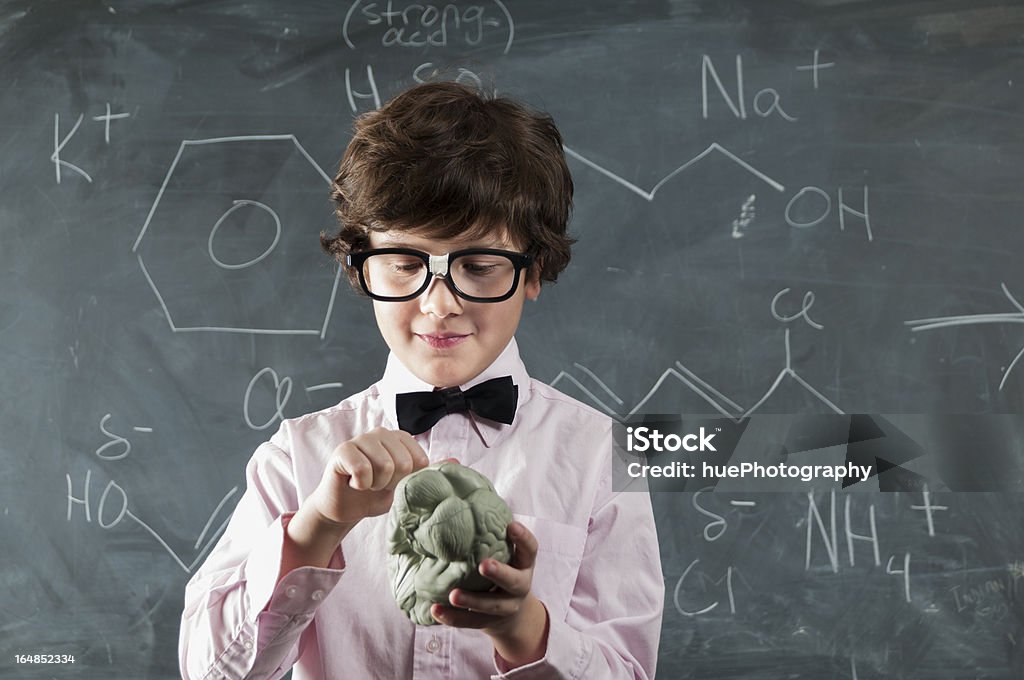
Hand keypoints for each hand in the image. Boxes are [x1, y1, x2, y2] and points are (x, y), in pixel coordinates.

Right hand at [306, 427, 429, 527]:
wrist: (345, 509)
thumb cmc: (375, 495)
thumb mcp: (407, 486)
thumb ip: (429, 473)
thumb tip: (456, 461)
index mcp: (401, 438)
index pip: (420, 461)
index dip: (408, 480)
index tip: (394, 483)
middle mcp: (382, 433)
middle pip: (403, 463)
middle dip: (391, 483)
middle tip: (377, 484)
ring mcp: (362, 438)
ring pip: (384, 466)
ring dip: (375, 484)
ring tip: (366, 483)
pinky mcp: (343, 449)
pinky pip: (362, 470)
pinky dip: (360, 484)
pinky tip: (354, 482)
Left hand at [430, 521, 548, 665]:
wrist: (513, 615)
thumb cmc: (503, 568)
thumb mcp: (505, 552)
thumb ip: (491, 531)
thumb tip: (462, 492)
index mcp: (523, 564)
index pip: (529, 549)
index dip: (522, 538)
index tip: (511, 525)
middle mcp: (519, 586)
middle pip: (514, 581)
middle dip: (500, 573)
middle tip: (483, 565)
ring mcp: (505, 607)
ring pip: (491, 606)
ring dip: (472, 600)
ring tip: (453, 595)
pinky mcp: (488, 622)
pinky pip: (470, 622)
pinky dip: (453, 618)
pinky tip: (436, 610)